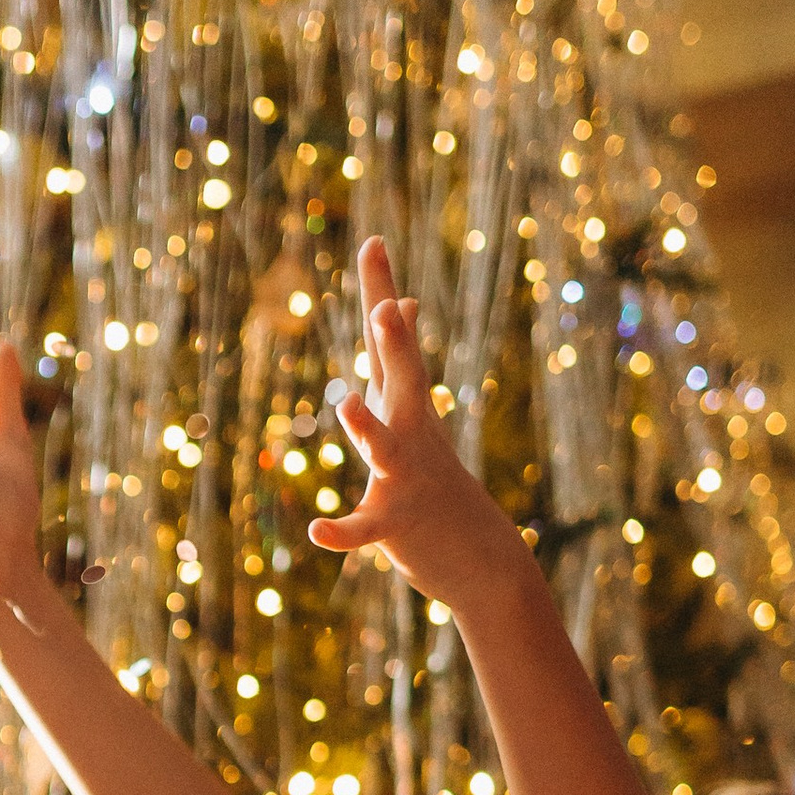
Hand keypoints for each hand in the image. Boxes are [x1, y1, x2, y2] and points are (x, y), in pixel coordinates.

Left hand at [308, 237, 527, 609]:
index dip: (381, 291)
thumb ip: (397, 357)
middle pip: (403, 380)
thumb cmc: (433, 476)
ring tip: (346, 404)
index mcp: (405, 404)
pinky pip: (365, 528)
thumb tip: (401, 301)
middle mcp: (410, 431)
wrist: (478, 554)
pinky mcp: (394, 524)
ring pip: (383, 448)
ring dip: (366, 427)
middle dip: (395, 345)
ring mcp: (404, 476)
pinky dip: (342, 530)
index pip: (391, 340)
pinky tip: (317, 529)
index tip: (372, 241)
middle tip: (387, 308)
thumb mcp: (413, 412)